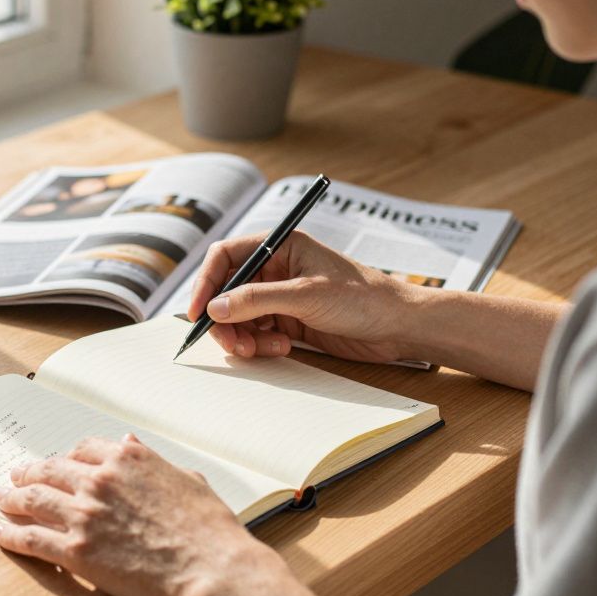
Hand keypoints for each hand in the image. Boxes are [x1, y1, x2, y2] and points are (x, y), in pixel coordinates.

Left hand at [0, 434, 275, 595]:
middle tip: (15, 476)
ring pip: (33, 500)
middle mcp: (100, 480)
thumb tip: (128, 442)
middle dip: (28, 472)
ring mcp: (85, 515)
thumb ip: (152, 460)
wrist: (213, 568)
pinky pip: (32, 539)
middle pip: (49, 470)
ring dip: (11, 498)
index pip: (81, 450)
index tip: (55, 463)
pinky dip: (11, 535)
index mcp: (128, 459)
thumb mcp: (186, 478)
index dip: (63, 457)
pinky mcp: (76, 551)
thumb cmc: (210, 528)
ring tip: (1, 499)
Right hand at [187, 231, 419, 363]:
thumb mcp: (306, 295)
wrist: (399, 326)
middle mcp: (276, 268)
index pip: (226, 257)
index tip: (197, 312)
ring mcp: (281, 295)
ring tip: (260, 349)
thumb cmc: (363, 297)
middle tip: (232, 344)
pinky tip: (281, 347)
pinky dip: (260, 343)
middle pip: (228, 291)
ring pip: (240, 316)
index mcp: (280, 246)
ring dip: (243, 335)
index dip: (206, 283)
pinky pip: (257, 331)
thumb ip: (258, 299)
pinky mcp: (289, 320)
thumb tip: (216, 307)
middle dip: (225, 319)